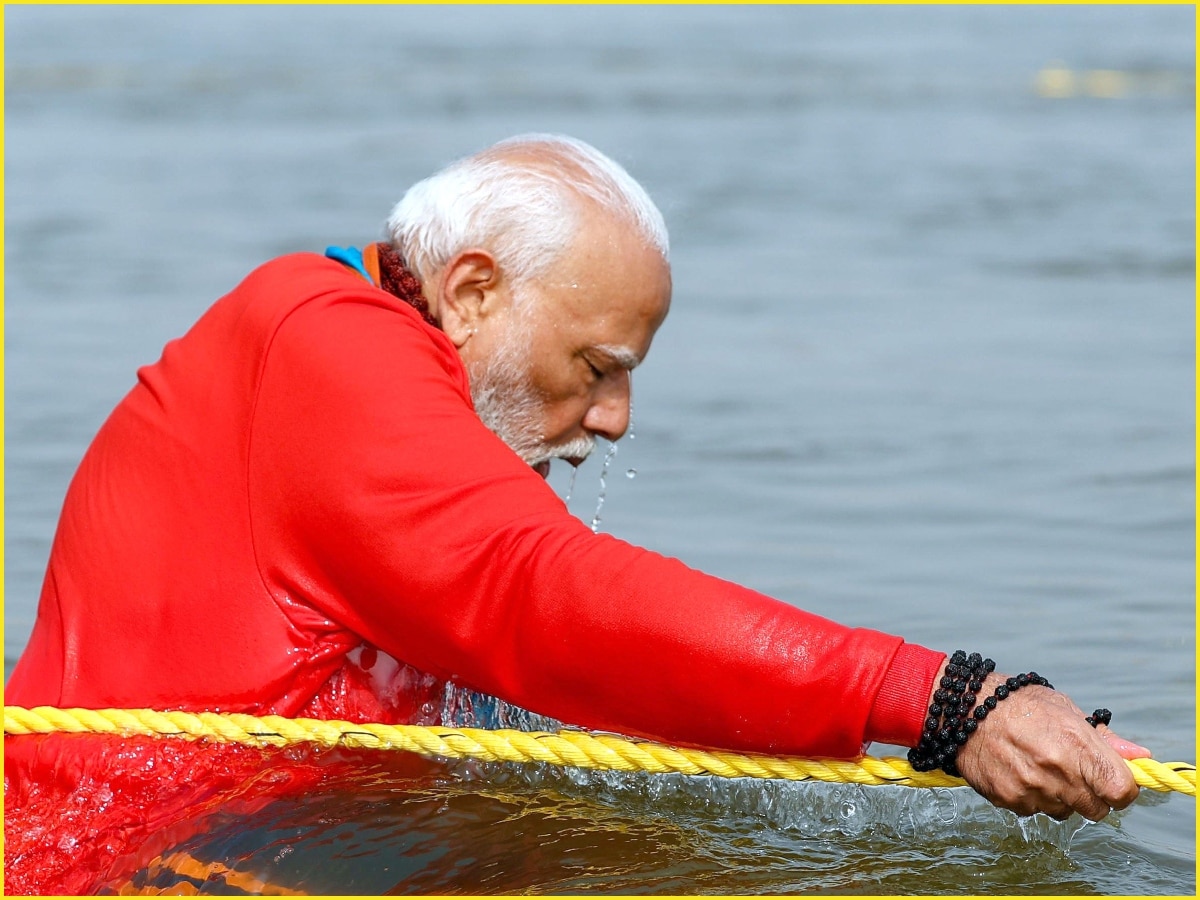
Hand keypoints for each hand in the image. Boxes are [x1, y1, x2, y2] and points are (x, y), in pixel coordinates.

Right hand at [949, 670, 1149, 820]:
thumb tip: (1140, 756)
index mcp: (1077, 745)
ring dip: (1059, 797)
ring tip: (1038, 767)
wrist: (965, 709)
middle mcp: (1058, 770)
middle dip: (1091, 796)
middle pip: (1096, 809)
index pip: (1121, 791)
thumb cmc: (1018, 703)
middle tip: (1073, 773)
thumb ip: (1103, 738)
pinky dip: (1031, 797)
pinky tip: (1018, 771)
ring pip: (1064, 812)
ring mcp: (1033, 789)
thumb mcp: (1064, 710)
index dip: (1122, 790)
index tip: (1112, 782)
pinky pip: (1034, 811)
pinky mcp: (1010, 800)